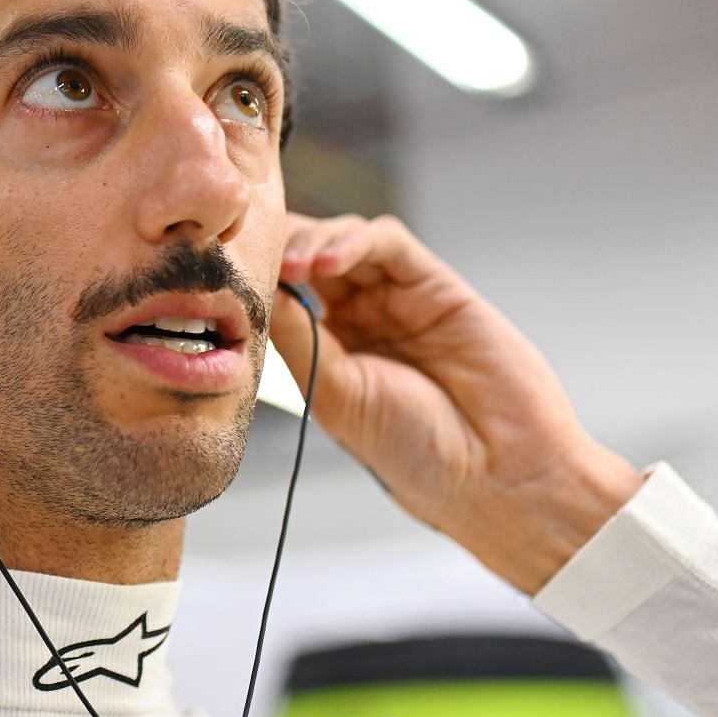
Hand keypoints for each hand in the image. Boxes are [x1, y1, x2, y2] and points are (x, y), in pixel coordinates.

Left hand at [270, 214, 643, 592]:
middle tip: (255, 257)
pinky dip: (354, 240)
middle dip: (278, 247)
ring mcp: (399, 299)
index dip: (256, 278)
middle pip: (308, 256)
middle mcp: (362, 320)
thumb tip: (255, 291)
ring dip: (311, 242)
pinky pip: (388, 242)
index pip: (282, 295)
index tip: (221, 275)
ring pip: (344, 241)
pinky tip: (327, 264)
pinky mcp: (436, 284)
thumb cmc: (417, 454)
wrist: (496, 476)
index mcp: (329, 351)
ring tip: (293, 266)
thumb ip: (298, 339)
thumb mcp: (334, 397)